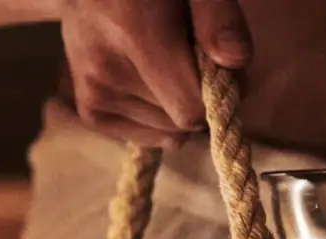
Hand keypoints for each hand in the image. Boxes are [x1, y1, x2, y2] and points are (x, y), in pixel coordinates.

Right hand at [60, 0, 252, 148]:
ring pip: (164, 131)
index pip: (190, 107)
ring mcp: (93, 93)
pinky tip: (150, 85)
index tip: (221, 69)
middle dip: (197, 97)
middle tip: (190, 59)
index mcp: (134, 33)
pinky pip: (142, 136)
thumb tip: (236, 60)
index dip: (218, 93)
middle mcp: (107, 71)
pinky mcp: (89, 108)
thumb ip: (218, 15)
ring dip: (176, 106)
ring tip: (163, 65)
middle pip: (180, 122)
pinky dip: (155, 118)